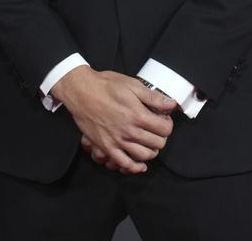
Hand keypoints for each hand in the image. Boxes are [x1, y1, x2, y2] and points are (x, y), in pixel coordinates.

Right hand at [50, 66, 175, 173]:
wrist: (81, 91)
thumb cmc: (105, 86)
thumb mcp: (132, 85)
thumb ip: (153, 97)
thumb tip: (171, 104)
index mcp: (138, 115)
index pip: (165, 129)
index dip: (167, 124)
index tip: (163, 119)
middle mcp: (129, 131)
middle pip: (158, 143)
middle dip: (161, 136)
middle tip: (155, 129)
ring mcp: (118, 141)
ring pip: (145, 155)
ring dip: (151, 150)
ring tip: (149, 142)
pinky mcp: (107, 146)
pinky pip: (124, 163)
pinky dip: (135, 167)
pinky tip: (140, 164)